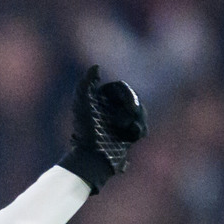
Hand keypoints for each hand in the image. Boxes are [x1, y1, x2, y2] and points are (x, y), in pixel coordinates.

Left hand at [59, 66, 146, 193]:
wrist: (92, 157)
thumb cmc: (85, 130)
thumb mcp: (82, 103)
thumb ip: (86, 82)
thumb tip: (97, 66)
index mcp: (99, 100)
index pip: (120, 88)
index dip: (127, 95)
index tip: (130, 106)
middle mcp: (109, 110)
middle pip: (133, 99)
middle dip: (134, 107)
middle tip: (131, 116)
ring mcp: (118, 122)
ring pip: (139, 113)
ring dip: (138, 119)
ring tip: (129, 130)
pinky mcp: (125, 136)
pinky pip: (141, 127)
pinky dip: (139, 130)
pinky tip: (133, 137)